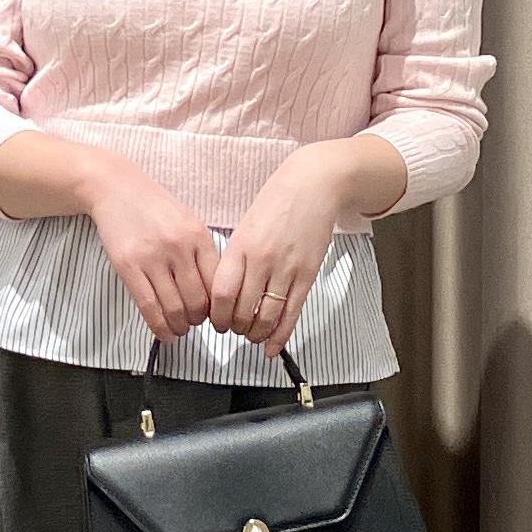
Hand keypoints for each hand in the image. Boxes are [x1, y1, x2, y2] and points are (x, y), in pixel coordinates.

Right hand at [85, 156, 219, 341]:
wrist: (115, 187)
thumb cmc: (154, 207)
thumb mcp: (188, 222)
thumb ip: (202, 253)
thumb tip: (214, 294)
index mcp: (198, 236)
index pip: (217, 284)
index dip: (219, 307)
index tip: (215, 315)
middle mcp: (178, 247)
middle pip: (198, 301)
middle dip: (199, 320)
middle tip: (194, 323)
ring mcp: (152, 258)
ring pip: (174, 308)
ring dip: (180, 327)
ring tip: (179, 330)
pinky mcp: (128, 266)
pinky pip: (149, 307)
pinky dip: (159, 327)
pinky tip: (164, 334)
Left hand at [207, 142, 351, 357]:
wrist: (315, 185)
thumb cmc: (277, 201)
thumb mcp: (245, 226)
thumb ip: (235, 258)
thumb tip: (224, 291)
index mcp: (241, 247)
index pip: (221, 294)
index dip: (217, 316)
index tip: (216, 322)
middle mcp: (262, 261)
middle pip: (242, 310)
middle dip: (235, 328)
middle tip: (233, 330)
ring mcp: (286, 270)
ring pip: (266, 316)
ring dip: (256, 333)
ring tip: (252, 335)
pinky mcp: (307, 276)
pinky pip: (291, 313)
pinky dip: (281, 335)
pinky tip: (273, 347)